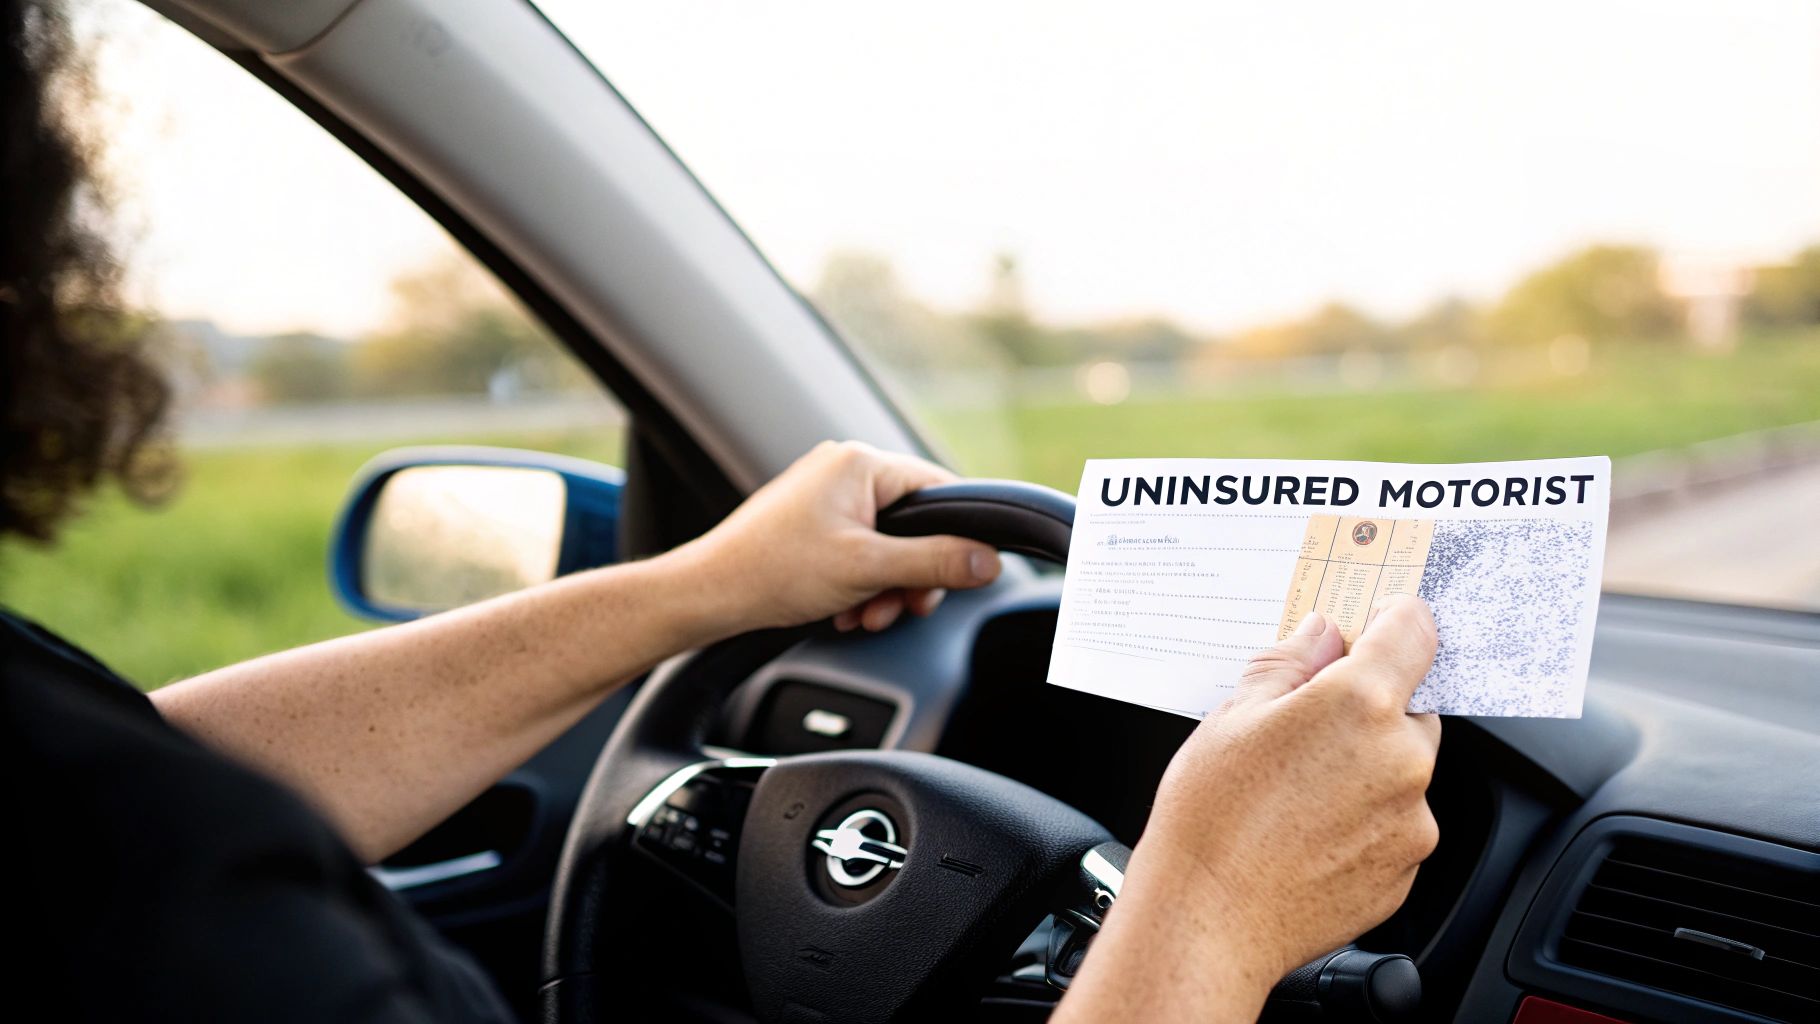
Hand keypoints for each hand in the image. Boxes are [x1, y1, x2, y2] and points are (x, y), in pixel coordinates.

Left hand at [679, 441, 1002, 634]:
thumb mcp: (868, 569)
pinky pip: (858, 550)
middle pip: (913, 524)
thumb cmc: (774, 571)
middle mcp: (843, 469)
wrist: (711, 594)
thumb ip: (935, 563)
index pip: (938, 490)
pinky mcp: (811, 521)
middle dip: (910, 574)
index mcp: (860, 463)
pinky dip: (860, 583)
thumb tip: (988, 561)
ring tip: (863, 613)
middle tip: (900, 606)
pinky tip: (845, 609)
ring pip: (886, 544)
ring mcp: (825, 495)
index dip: (955, 536)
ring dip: (885, 586)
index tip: (960, 574)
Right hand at [1055, 597, 1440, 1021]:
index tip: (1378, 621)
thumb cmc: (1210, 821)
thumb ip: (1288, 665)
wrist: (1208, 921)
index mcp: (1359, 704)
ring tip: (1295, 792)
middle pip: (1409, 707)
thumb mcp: (1232, 717)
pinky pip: (1397, 823)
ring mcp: (1412, 820)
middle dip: (1368, 708)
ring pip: (1403, 769)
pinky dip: (1365, 818)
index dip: (1394, 619)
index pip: (1413, 631)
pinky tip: (1307, 830)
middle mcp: (1402, 759)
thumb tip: (1321, 634)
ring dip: (1367, 766)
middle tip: (1304, 727)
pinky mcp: (1407, 868)